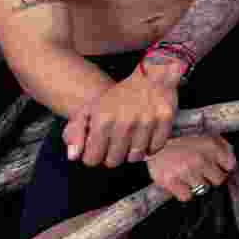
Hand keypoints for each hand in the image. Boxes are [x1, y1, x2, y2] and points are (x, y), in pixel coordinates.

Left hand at [62, 70, 178, 167]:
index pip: (92, 158)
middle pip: (113, 161)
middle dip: (112, 156)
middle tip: (116, 145)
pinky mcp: (164, 120)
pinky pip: (155, 148)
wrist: (149, 77)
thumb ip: (77, 132)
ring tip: (132, 140)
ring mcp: (146, 122)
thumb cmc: (119, 96)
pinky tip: (146, 137)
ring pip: (135, 157)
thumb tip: (73, 156)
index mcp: (103, 120)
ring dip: (132, 152)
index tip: (98, 150)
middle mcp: (125, 123)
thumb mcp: (91, 109)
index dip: (93, 157)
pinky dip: (150, 146)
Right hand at [145, 135, 236, 201]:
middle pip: (219, 180)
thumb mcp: (204, 137)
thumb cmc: (180, 141)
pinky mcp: (171, 181)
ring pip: (203, 189)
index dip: (224, 168)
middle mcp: (200, 159)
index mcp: (210, 146)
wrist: (153, 142)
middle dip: (211, 177)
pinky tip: (180, 182)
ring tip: (188, 174)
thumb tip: (232, 161)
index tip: (219, 168)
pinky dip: (184, 192)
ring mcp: (186, 171)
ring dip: (197, 184)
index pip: (230, 166)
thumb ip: (222, 146)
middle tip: (201, 172)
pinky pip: (187, 196)